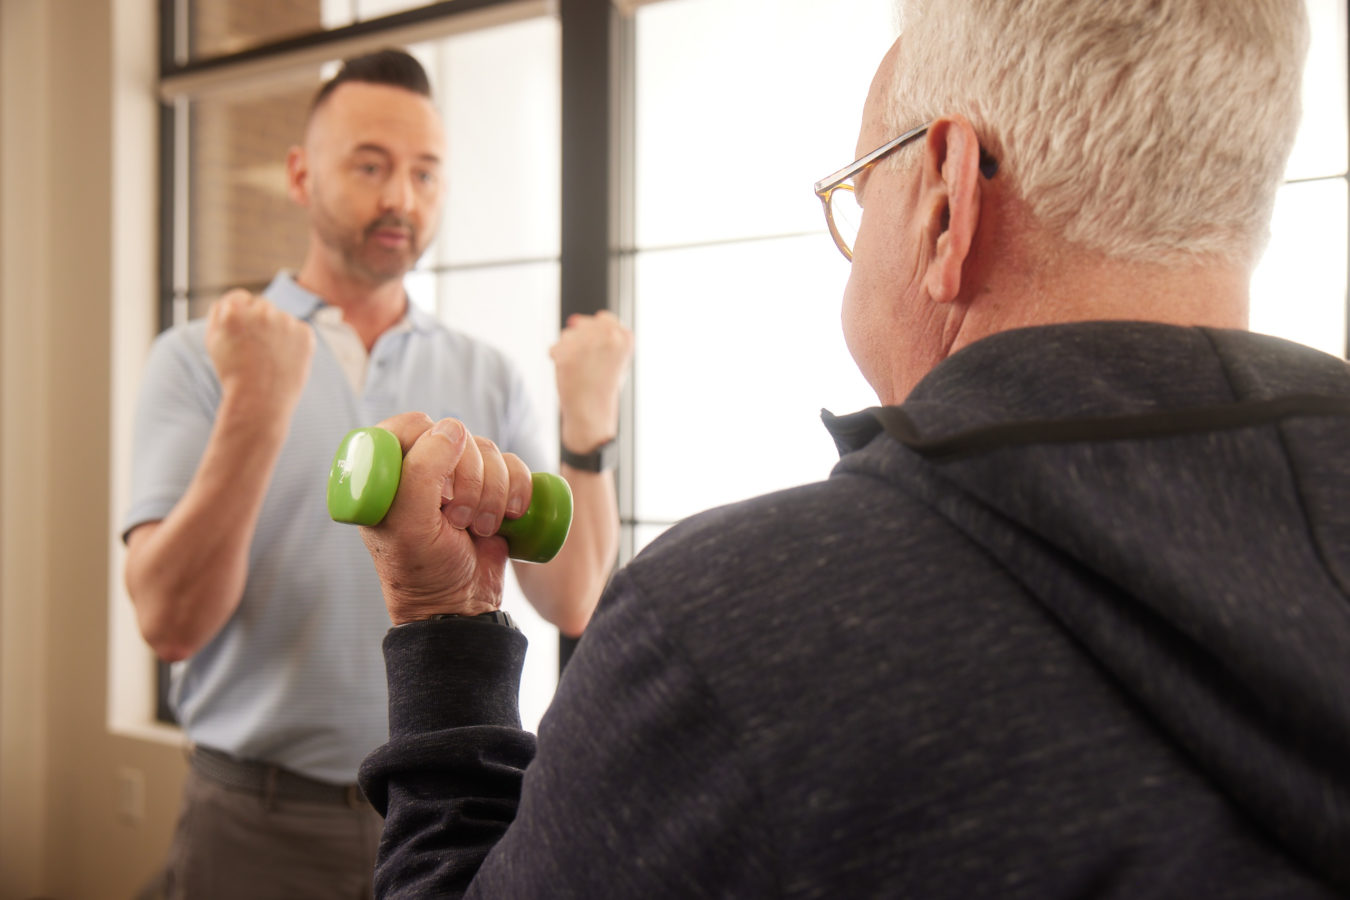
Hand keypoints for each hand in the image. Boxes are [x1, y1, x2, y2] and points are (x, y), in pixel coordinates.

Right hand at [206, 289, 314, 420]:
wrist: (260, 401)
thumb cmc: (233, 373)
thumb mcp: (213, 340)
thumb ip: (220, 313)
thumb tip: (233, 300)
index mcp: (233, 310)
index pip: (239, 297)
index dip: (240, 316)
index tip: (242, 333)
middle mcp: (260, 310)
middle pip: (261, 305)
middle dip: (259, 322)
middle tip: (255, 349)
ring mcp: (285, 321)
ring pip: (281, 318)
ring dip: (277, 331)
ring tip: (269, 358)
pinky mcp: (305, 333)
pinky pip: (298, 331)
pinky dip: (293, 343)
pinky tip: (284, 360)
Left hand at [359, 412, 534, 624]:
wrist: (460, 606)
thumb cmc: (421, 569)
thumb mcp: (409, 523)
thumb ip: (422, 471)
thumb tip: (452, 430)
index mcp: (388, 470)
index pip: (410, 424)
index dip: (431, 447)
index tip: (436, 489)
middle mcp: (422, 467)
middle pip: (457, 435)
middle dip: (468, 480)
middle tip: (456, 519)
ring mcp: (459, 478)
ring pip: (489, 450)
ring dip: (493, 492)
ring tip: (479, 528)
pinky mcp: (492, 489)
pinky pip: (515, 466)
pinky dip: (518, 489)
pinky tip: (508, 518)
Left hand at [550, 310, 633, 452]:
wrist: (592, 414)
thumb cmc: (603, 386)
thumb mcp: (614, 356)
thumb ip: (599, 333)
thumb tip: (572, 320)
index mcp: (625, 337)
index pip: (604, 318)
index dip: (596, 336)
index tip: (597, 354)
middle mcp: (609, 337)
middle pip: (583, 325)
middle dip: (580, 343)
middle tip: (587, 366)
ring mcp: (587, 345)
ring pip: (567, 335)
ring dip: (568, 351)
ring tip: (580, 372)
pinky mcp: (566, 355)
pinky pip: (554, 349)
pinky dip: (557, 361)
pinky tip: (569, 375)